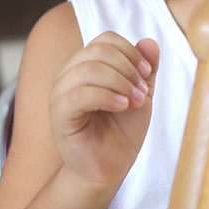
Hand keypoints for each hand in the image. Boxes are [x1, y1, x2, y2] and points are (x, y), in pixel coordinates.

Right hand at [47, 32, 159, 191]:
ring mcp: (60, 94)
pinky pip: (79, 95)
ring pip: (89, 69)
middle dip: (128, 68)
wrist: (109, 168)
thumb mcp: (140, 94)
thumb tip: (149, 41)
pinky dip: (107, 97)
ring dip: (120, 83)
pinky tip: (123, 107)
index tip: (147, 74)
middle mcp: (69, 75)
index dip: (131, 52)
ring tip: (135, 102)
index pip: (106, 40)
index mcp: (85, 66)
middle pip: (99, 51)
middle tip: (143, 92)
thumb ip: (146, 69)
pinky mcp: (59, 115)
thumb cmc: (120, 132)